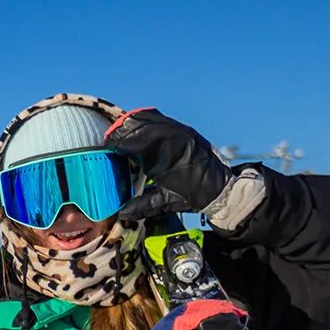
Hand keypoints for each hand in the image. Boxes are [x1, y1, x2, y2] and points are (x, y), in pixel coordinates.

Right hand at [105, 108, 232, 221]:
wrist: (221, 188)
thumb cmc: (194, 195)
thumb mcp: (167, 201)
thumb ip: (143, 204)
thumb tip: (122, 212)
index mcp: (168, 156)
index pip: (137, 140)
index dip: (119, 142)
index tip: (108, 146)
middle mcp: (175, 138)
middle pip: (141, 123)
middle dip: (122, 130)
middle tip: (111, 140)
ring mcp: (181, 130)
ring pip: (150, 116)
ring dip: (133, 123)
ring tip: (121, 133)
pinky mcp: (184, 129)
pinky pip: (159, 118)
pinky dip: (145, 121)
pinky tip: (138, 130)